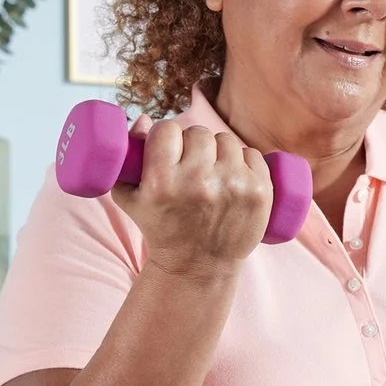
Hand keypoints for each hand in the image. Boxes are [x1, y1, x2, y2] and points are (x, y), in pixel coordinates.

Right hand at [111, 119, 274, 278]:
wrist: (198, 266)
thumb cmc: (161, 227)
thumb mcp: (131, 198)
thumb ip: (127, 157)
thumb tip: (145, 119)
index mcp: (163, 182)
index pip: (167, 130)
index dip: (167, 137)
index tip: (169, 150)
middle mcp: (199, 182)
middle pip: (198, 133)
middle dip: (193, 145)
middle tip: (192, 166)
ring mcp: (233, 186)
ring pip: (226, 140)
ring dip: (219, 151)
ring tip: (213, 173)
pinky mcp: (259, 192)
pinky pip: (253, 154)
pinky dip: (244, 162)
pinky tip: (234, 179)